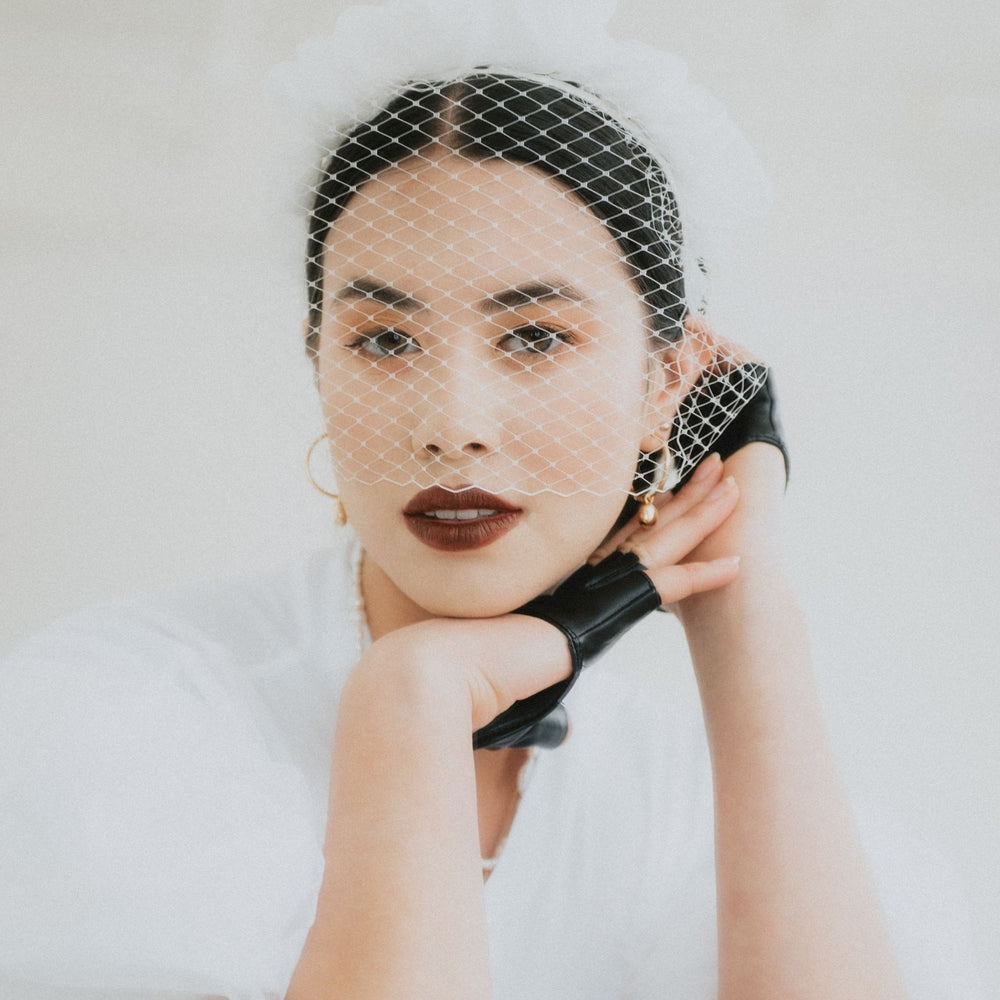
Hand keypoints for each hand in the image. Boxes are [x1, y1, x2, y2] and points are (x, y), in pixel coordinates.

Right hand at [474, 459, 740, 747]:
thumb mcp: (501, 655)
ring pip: (658, 542)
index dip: (647, 512)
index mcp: (560, 581)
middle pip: (643, 526)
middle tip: (714, 466)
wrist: (444, 665)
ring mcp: (590, 587)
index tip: (670, 490)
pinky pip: (664, 587)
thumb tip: (518, 669)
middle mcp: (578, 574)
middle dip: (682, 496)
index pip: (615, 539)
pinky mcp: (600, 611)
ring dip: (699, 515)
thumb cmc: (460, 664)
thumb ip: (520, 654)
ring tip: (732, 486)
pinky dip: (702, 577)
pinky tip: (736, 565)